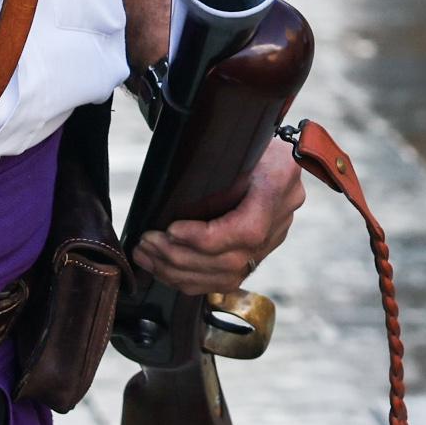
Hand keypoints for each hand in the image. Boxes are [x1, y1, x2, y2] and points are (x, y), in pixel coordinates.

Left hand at [136, 133, 303, 295]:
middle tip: (146, 243)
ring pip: (226, 277)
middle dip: (180, 257)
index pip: (245, 231)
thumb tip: (181, 210)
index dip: (203, 237)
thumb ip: (216, 177)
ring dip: (178, 272)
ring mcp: (271, 242)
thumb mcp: (234, 147)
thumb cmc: (250, 143)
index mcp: (277, 186)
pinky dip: (191, 279)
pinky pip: (226, 280)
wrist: (274, 153)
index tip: (170, 230)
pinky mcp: (259, 254)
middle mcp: (279, 221)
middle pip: (231, 261)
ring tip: (146, 257)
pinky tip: (164, 270)